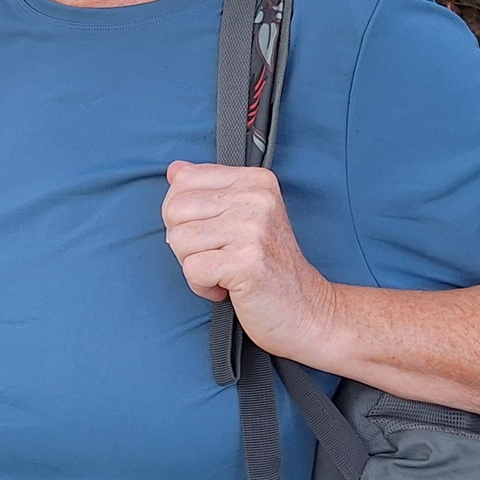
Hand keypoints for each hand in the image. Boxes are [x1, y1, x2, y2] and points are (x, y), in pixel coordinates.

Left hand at [161, 161, 339, 361]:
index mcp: (255, 180)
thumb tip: (174, 169)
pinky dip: (202, 287)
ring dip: (193, 266)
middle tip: (216, 257)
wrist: (305, 310)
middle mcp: (256, 197)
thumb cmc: (268, 267)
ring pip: (179, 240)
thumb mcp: (242, 217)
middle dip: (184, 243)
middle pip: (175, 209)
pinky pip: (192, 269)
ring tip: (224, 272)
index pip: (183, 181)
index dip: (182, 215)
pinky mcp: (248, 261)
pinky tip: (226, 289)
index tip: (210, 235)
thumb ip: (208, 190)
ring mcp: (254, 228)